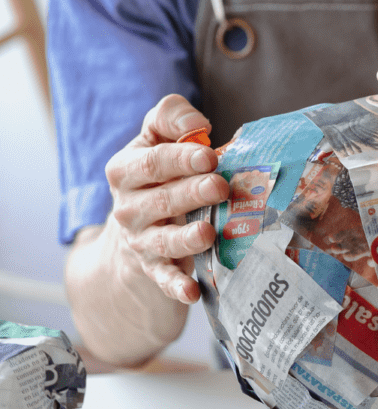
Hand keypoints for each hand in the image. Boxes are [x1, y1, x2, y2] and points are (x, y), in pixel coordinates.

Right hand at [103, 94, 228, 303]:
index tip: (210, 156)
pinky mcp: (154, 268)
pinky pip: (164, 279)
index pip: (153, 162)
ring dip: (187, 237)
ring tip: (208, 231)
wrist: (133, 225)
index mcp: (126, 171)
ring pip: (163, 241)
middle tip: (219, 187)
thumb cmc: (158, 172)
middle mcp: (129, 207)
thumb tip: (197, 124)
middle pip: (161, 200)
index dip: (181, 159)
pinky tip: (193, 292)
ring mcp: (141, 240)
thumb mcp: (156, 137)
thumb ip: (170, 117)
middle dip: (191, 193)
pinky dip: (176, 286)